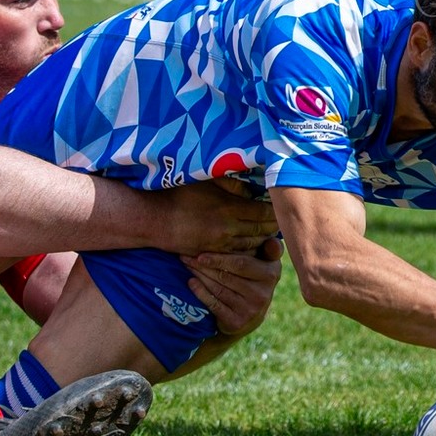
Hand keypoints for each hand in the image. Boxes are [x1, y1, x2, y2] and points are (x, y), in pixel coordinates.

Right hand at [153, 178, 280, 254]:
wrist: (155, 220)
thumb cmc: (180, 195)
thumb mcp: (207, 182)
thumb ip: (232, 185)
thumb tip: (251, 190)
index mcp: (229, 209)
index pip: (263, 213)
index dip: (275, 211)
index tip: (281, 206)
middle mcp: (228, 230)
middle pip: (261, 231)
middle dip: (273, 226)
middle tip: (281, 219)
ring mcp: (220, 244)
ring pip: (251, 245)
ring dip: (262, 238)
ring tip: (269, 230)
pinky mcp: (212, 254)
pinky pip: (237, 254)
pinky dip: (248, 249)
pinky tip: (251, 242)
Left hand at [186, 238, 283, 335]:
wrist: (249, 317)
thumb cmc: (254, 280)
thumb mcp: (266, 264)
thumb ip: (270, 249)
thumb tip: (273, 240)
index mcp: (271, 274)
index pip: (241, 264)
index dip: (220, 259)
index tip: (201, 254)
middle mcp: (263, 294)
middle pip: (226, 276)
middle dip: (203, 265)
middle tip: (186, 256)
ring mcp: (250, 310)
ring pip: (218, 288)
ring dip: (199, 276)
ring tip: (186, 265)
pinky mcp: (236, 322)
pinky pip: (214, 304)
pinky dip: (200, 292)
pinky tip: (191, 282)